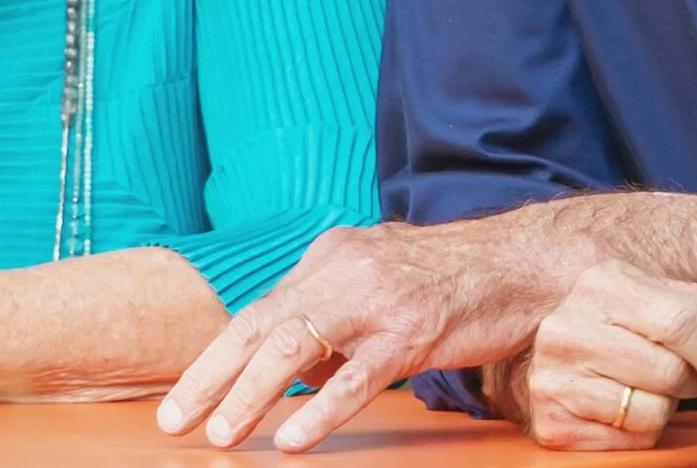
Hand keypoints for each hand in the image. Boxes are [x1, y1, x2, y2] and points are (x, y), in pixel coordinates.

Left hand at [158, 220, 573, 452]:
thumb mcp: (377, 278)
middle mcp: (343, 270)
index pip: (258, 311)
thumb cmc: (450, 280)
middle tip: (175, 421)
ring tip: (223, 435)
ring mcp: (377, 301)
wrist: (521, 264)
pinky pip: (357, 377)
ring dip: (251, 395)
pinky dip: (320, 410)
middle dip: (211, 377)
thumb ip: (331, 310)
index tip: (180, 401)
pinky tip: (293, 440)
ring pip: (297, 348)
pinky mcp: (413, 332)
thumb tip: (287, 360)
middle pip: (261, 326)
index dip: (215, 358)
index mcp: (329, 257)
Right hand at [485, 261, 696, 450]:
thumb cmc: (620, 327)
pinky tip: (624, 409)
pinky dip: (642, 431)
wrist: (555, 360)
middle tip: (685, 379)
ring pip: (653, 410)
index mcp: (601, 284)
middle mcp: (568, 327)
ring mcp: (554, 377)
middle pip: (670, 370)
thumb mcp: (659, 301)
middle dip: (693, 383)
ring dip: (666, 407)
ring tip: (647, 389)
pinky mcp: (553, 423)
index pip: (679, 321)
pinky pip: (631, 440)